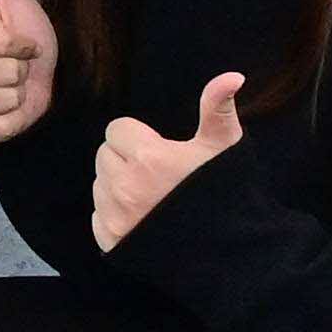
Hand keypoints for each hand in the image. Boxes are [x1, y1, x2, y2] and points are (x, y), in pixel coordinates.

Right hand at [0, 0, 55, 145]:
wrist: (41, 83)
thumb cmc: (29, 38)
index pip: (2, 45)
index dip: (23, 46)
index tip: (22, 43)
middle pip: (3, 74)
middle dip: (22, 72)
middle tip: (19, 68)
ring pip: (1, 100)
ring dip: (19, 96)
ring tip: (15, 87)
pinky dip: (13, 120)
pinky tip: (8, 109)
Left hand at [91, 71, 247, 249]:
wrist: (234, 256)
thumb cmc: (229, 195)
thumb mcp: (225, 148)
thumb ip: (217, 108)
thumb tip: (233, 75)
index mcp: (148, 158)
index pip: (117, 130)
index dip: (140, 138)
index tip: (161, 152)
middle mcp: (124, 187)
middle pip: (105, 155)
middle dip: (126, 159)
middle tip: (158, 175)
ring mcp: (116, 217)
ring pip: (99, 184)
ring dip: (118, 185)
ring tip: (154, 198)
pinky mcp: (111, 242)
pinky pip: (97, 216)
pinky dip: (114, 215)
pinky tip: (144, 218)